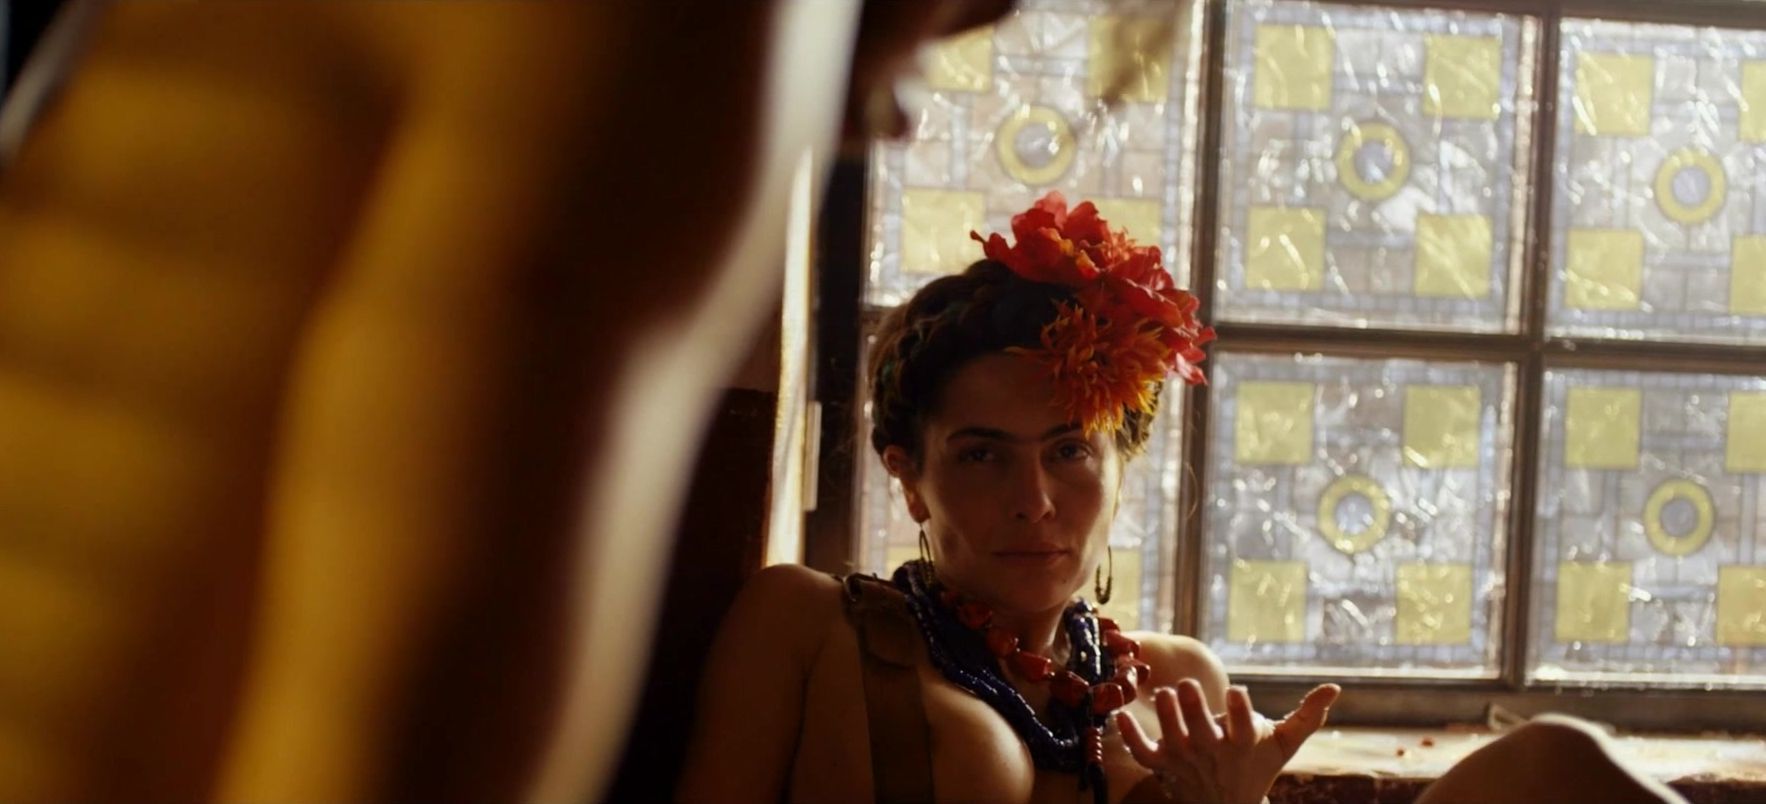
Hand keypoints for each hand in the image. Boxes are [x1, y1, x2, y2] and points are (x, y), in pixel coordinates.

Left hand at [1116, 680, 1338, 803]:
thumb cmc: (1257, 766)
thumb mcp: (1283, 745)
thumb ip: (1307, 716)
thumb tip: (1336, 688)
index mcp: (1242, 744)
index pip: (1242, 726)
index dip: (1239, 710)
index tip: (1238, 691)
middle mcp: (1212, 752)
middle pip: (1201, 730)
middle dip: (1194, 708)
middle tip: (1189, 686)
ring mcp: (1185, 759)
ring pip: (1171, 737)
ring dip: (1165, 715)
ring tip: (1163, 694)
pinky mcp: (1162, 765)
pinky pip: (1142, 752)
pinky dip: (1130, 736)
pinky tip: (1121, 714)